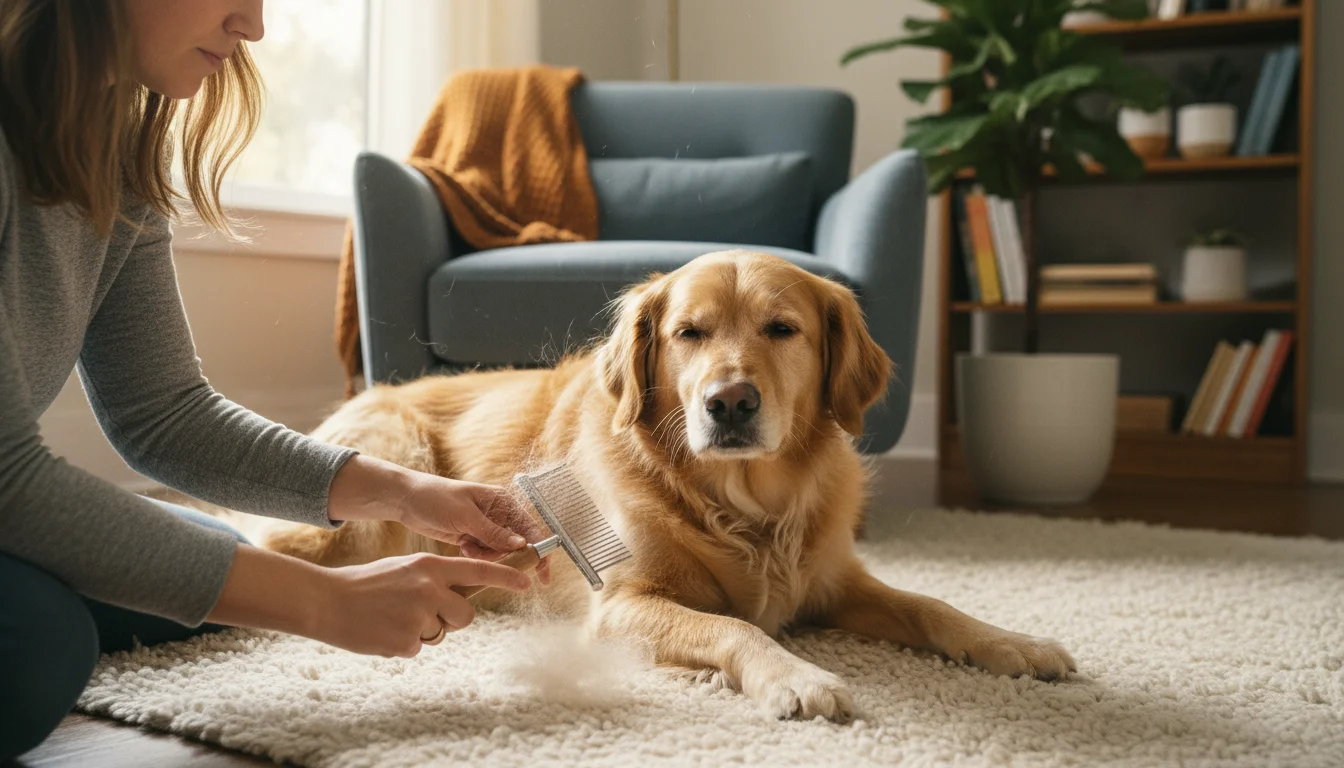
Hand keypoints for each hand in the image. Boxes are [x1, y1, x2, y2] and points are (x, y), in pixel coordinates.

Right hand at [320, 553, 531, 656]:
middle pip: (466, 614)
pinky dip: (403, 644)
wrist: (327, 601)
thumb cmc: (367, 584)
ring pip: (441, 633)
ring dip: (423, 631)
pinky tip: (382, 631)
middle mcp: (428, 589)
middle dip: (452, 619)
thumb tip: (461, 597)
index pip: (478, 571)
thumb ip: (434, 579)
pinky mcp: (406, 641)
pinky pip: (419, 648)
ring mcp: (418, 616)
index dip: (506, 576)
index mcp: (429, 566)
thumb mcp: (405, 568)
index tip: (529, 581)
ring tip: (392, 618)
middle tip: (424, 613)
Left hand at [327, 455, 551, 583]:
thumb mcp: (466, 516)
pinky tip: (461, 545)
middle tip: (488, 556)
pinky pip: (484, 554)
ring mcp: (485, 526)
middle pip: (517, 543)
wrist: (406, 500)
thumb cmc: (436, 498)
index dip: (539, 551)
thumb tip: (521, 545)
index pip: (530, 528)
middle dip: (505, 555)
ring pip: (499, 552)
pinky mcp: (473, 537)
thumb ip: (494, 533)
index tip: (542, 574)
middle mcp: (498, 514)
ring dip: (487, 556)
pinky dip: (475, 555)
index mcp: (502, 501)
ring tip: (467, 545)